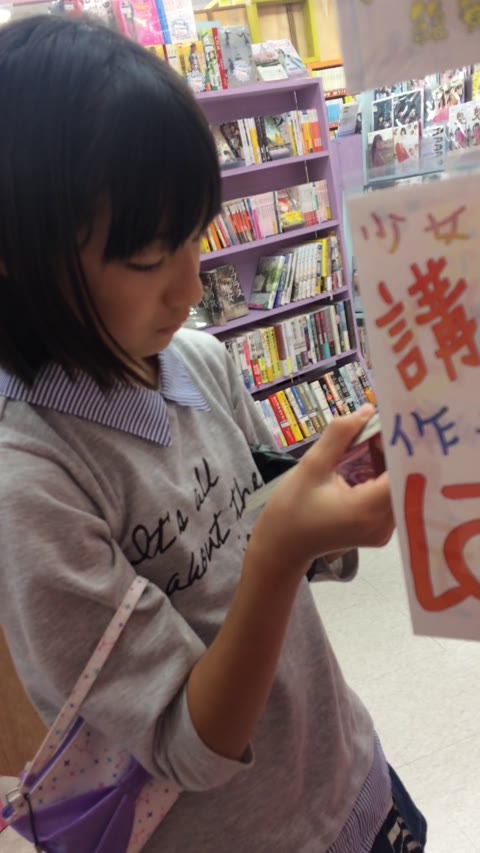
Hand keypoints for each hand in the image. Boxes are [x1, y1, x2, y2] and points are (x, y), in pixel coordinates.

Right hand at [249, 406, 393, 575]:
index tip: (391, 421)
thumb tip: (367, 410)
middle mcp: (383, 524)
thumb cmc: (290, 510)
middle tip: (379, 424)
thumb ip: (340, 435)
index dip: (400, 446)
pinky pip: (389, 497)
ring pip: (397, 487)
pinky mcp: (379, 531)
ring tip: (369, 439)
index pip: (401, 472)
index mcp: (367, 509)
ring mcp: (383, 531)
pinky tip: (366, 460)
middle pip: (402, 479)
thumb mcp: (312, 466)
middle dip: (392, 450)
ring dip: (386, 462)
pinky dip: (381, 477)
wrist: (282, 547)